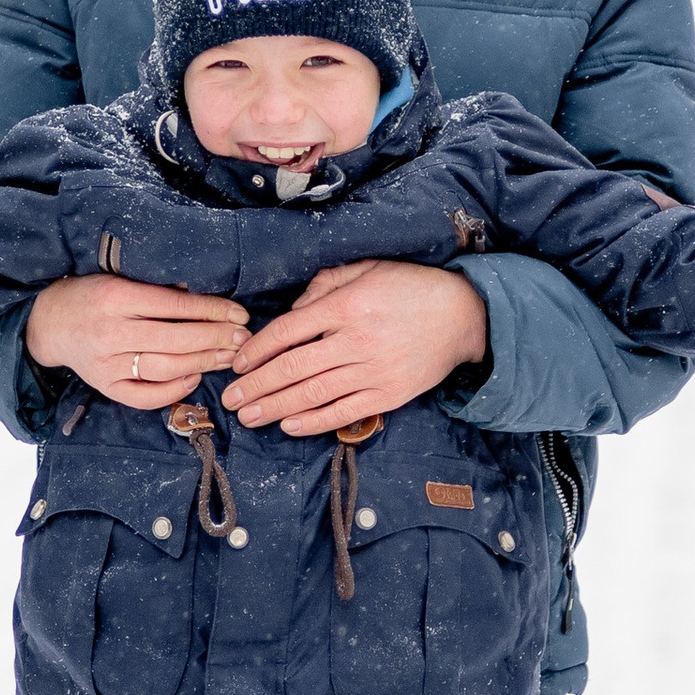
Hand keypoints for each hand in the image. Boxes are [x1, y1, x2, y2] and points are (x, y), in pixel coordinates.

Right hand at [25, 270, 251, 411]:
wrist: (50, 322)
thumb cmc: (91, 294)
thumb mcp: (119, 277)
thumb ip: (157, 288)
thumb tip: (208, 299)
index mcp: (115, 297)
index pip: (174, 306)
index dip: (212, 311)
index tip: (239, 314)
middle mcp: (110, 332)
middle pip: (175, 339)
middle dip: (216, 339)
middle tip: (243, 339)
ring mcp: (106, 363)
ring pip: (165, 368)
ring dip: (203, 364)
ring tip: (229, 357)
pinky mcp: (105, 386)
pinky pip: (145, 396)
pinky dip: (174, 390)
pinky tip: (195, 378)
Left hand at [226, 258, 490, 432]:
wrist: (463, 316)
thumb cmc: (410, 287)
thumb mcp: (367, 268)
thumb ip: (325, 284)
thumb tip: (293, 310)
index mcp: (347, 305)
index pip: (289, 330)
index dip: (258, 349)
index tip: (238, 362)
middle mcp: (356, 340)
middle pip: (293, 368)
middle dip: (256, 386)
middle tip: (230, 399)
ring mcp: (373, 371)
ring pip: (313, 394)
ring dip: (275, 407)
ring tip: (249, 417)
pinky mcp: (389, 394)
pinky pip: (344, 412)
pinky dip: (314, 421)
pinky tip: (289, 425)